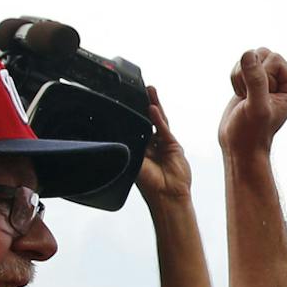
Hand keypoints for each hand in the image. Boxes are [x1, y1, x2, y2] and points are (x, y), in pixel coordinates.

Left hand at [133, 88, 192, 206]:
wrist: (168, 196)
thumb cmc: (150, 186)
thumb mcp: (133, 164)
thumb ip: (128, 148)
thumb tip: (113, 137)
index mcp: (138, 150)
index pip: (134, 127)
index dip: (132, 115)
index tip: (126, 102)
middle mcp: (150, 146)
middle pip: (146, 120)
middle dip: (143, 105)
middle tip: (139, 90)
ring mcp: (163, 144)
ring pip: (157, 120)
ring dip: (153, 105)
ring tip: (149, 91)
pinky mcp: (173, 145)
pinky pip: (164, 129)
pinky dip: (159, 119)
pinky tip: (153, 109)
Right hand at [218, 49, 286, 158]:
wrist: (238, 145)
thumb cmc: (251, 132)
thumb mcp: (256, 107)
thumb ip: (255, 80)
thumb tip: (248, 53)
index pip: (274, 59)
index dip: (261, 75)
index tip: (259, 97)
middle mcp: (282, 81)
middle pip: (262, 53)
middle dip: (249, 72)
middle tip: (250, 96)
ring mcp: (267, 80)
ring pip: (250, 56)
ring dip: (240, 74)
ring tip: (244, 96)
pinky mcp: (252, 81)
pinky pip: (241, 64)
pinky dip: (235, 77)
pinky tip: (240, 95)